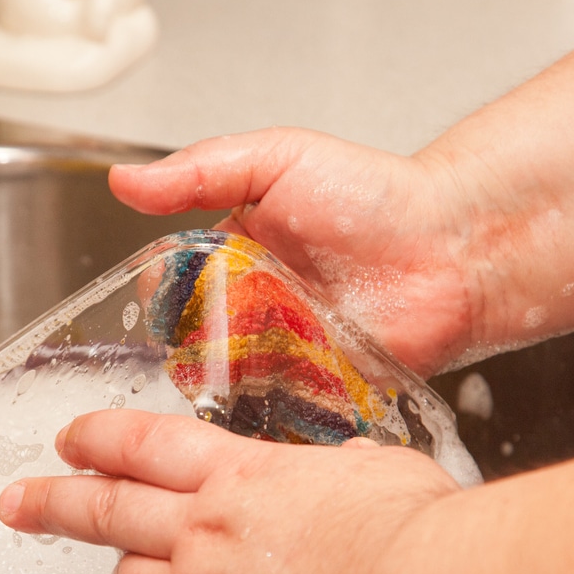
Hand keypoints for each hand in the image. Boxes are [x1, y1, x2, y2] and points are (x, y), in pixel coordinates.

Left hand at [0, 408, 460, 573]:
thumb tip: (343, 470)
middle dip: (50, 503)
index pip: (143, 445)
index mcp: (242, 476)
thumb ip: (339, 472)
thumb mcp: (375, 471)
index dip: (97, 440)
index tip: (71, 441)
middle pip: (104, 510)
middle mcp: (205, 530)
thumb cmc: (415, 534)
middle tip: (18, 503)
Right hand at [109, 128, 482, 375]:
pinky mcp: (310, 392)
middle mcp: (250, 308)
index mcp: (231, 256)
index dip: (163, 294)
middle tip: (221, 325)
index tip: (170, 290)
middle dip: (194, 340)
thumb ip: (197, 171)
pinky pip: (271, 412)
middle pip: (189, 341)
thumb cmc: (373, 197)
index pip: (170, 287)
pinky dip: (265, 409)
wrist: (449, 249)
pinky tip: (272, 390)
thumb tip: (125, 181)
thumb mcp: (275, 161)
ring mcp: (279, 353)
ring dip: (227, 375)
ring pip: (224, 382)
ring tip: (253, 354)